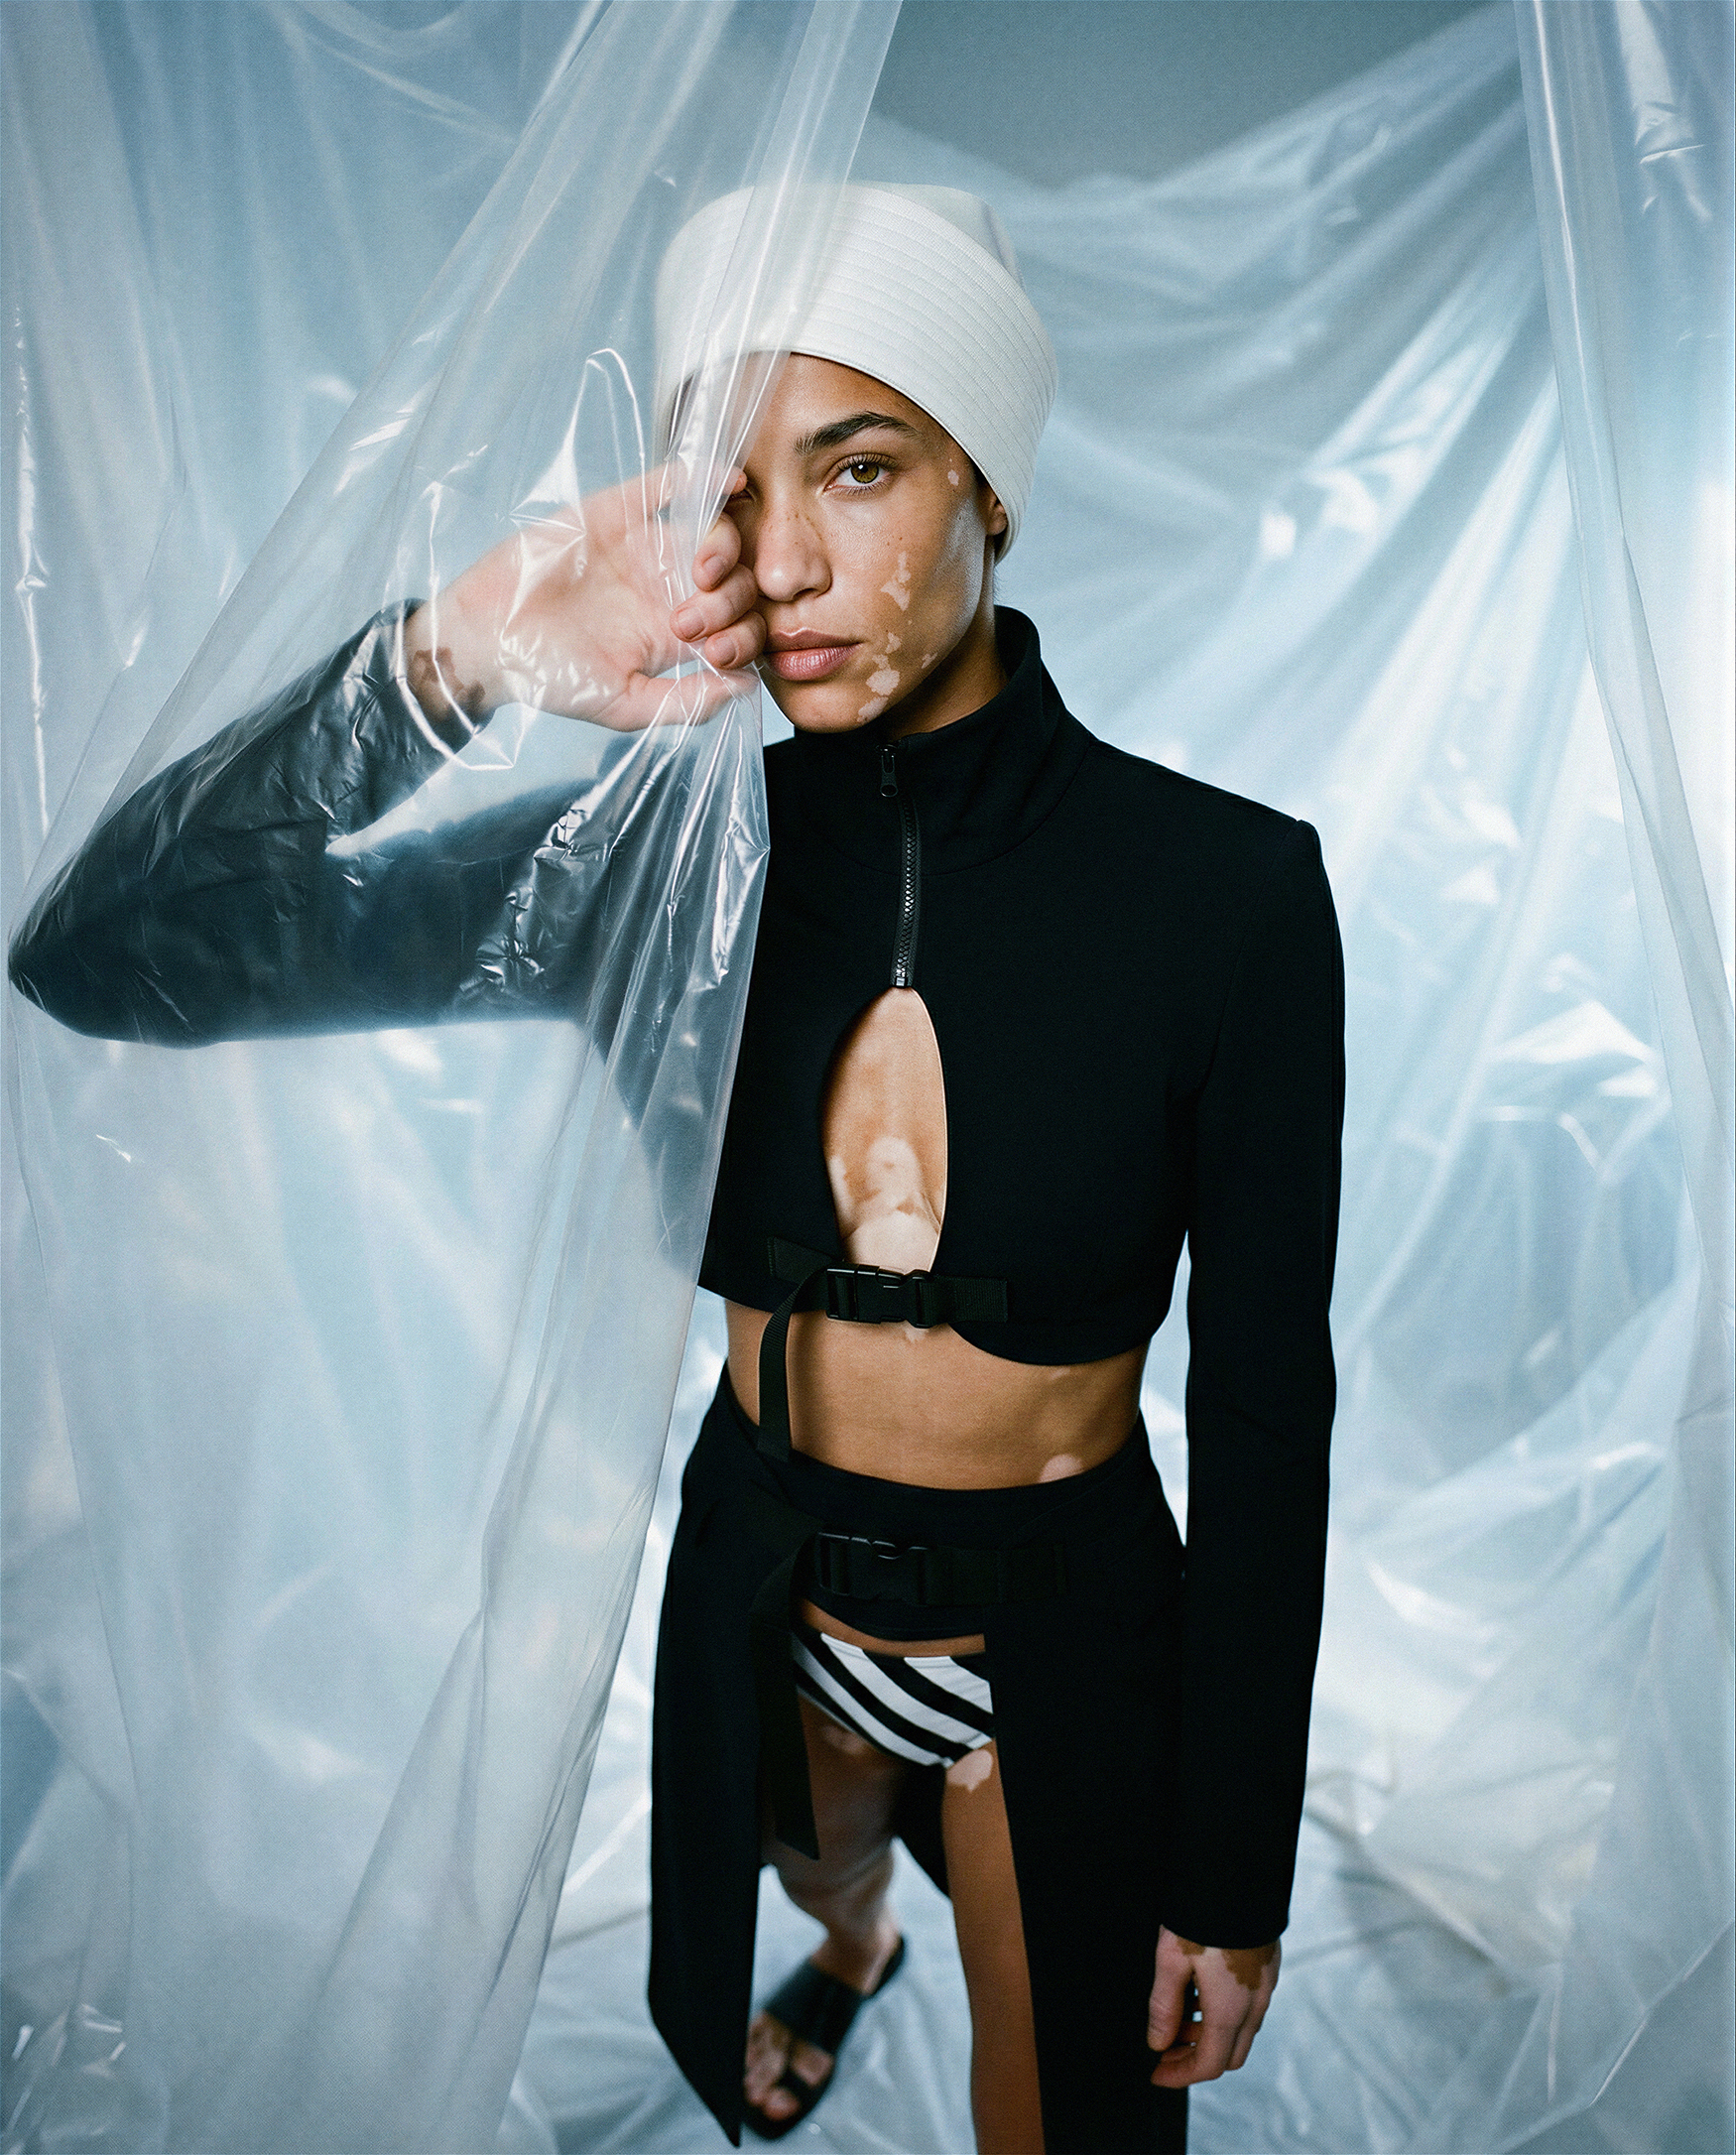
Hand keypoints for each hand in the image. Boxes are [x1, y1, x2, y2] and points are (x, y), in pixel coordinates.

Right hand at [402, 465, 764, 732]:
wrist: (488, 640)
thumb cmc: (551, 679)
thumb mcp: (625, 705)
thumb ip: (688, 702)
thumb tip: (748, 685)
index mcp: (676, 635)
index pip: (738, 625)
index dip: (743, 635)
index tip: (714, 653)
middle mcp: (669, 588)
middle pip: (735, 579)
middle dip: (730, 598)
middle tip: (692, 619)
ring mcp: (646, 548)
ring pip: (712, 533)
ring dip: (724, 547)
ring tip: (702, 570)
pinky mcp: (616, 513)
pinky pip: (668, 488)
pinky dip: (701, 479)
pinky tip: (728, 480)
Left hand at [1147, 1927, 1278, 2086]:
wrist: (1238, 1872)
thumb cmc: (1201, 1913)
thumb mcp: (1170, 1959)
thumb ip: (1164, 2006)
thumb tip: (1157, 2043)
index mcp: (1230, 2009)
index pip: (1210, 2065)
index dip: (1180, 2075)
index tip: (1156, 2073)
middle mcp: (1255, 2004)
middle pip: (1229, 2054)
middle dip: (1196, 2058)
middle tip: (1165, 2047)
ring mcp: (1265, 1985)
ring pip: (1241, 2030)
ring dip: (1210, 2035)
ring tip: (1177, 2017)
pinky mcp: (1268, 1966)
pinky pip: (1249, 2006)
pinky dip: (1224, 2013)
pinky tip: (1200, 1992)